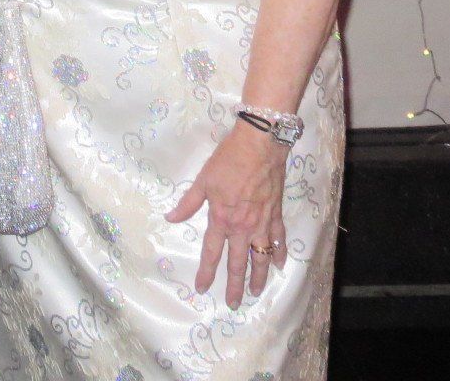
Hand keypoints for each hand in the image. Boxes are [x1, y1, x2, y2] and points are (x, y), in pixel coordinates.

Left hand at [165, 121, 288, 308]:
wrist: (260, 146)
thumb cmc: (228, 160)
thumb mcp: (203, 180)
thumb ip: (188, 203)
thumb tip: (171, 218)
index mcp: (222, 219)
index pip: (211, 252)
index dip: (206, 271)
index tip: (202, 287)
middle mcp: (243, 227)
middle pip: (238, 262)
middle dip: (234, 285)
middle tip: (233, 304)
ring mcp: (262, 223)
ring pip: (260, 257)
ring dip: (258, 276)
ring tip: (255, 292)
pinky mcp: (276, 215)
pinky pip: (278, 239)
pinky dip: (278, 253)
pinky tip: (278, 265)